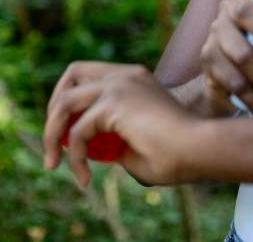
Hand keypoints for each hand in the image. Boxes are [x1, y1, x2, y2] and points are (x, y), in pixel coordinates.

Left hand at [43, 62, 199, 187]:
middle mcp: (126, 75)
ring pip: (65, 102)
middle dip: (55, 107)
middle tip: (54, 143)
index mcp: (135, 79)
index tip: (69, 133)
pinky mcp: (115, 103)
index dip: (73, 101)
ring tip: (53, 164)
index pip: (91, 76)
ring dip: (52, 133)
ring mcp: (120, 85)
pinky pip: (78, 132)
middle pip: (72, 73)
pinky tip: (85, 178)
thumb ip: (114, 140)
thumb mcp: (137, 144)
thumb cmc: (178, 155)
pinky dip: (74, 157)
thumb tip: (90, 149)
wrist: (200, 150)